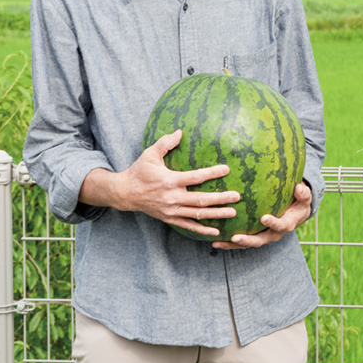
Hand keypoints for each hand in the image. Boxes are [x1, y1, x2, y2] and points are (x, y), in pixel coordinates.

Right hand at [107, 130, 239, 237]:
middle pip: (200, 199)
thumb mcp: (149, 154)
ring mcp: (171, 210)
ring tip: (232, 213)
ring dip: (216, 214)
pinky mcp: (169, 218)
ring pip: (197, 214)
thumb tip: (180, 132)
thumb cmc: (139, 171)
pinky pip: (188, 226)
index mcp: (170, 180)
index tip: (226, 169)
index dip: (212, 173)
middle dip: (220, 198)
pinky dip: (202, 230)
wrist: (125, 194)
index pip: (195, 177)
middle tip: (237, 196)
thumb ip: (165, 143)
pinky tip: (216, 231)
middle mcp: (172, 197)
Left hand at [214, 182, 312, 249]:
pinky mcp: (255, 236)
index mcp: (286, 225)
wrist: (296, 214)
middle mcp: (273, 234)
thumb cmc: (299, 203)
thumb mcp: (304, 198)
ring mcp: (263, 236)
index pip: (280, 225)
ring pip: (247, 244)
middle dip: (247, 240)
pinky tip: (215, 240)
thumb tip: (300, 188)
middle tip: (235, 238)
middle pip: (260, 240)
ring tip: (217, 243)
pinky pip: (241, 241)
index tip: (264, 218)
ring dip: (232, 245)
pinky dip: (228, 242)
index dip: (273, 223)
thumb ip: (303, 194)